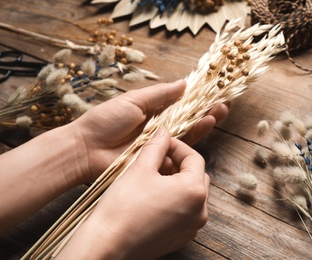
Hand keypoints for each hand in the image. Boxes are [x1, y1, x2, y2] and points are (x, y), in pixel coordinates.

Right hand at [58, 128, 209, 258]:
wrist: (107, 245)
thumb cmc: (123, 206)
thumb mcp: (140, 168)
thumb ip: (156, 145)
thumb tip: (164, 132)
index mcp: (194, 191)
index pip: (195, 158)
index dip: (177, 146)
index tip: (162, 142)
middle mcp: (199, 211)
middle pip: (196, 176)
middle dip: (179, 164)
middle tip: (157, 160)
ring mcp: (191, 227)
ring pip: (191, 195)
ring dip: (177, 182)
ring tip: (153, 178)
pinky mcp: (180, 238)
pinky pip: (184, 212)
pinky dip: (174, 200)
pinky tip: (153, 198)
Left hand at [70, 79, 228, 183]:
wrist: (87, 150)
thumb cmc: (105, 121)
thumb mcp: (133, 100)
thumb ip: (160, 94)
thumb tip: (184, 83)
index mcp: (151, 110)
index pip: (179, 102)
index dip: (196, 97)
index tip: (213, 90)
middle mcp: (159, 127)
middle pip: (187, 118)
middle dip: (206, 110)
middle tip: (224, 103)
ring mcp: (160, 144)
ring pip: (188, 132)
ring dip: (204, 122)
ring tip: (220, 111)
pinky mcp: (159, 159)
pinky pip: (180, 148)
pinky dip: (194, 137)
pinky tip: (206, 125)